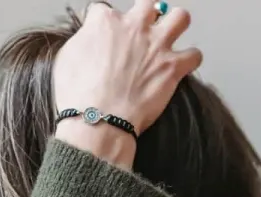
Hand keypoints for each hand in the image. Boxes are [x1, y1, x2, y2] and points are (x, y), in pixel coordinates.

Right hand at [53, 2, 201, 164]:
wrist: (97, 121)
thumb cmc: (78, 96)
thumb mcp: (66, 59)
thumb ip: (82, 40)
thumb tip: (88, 38)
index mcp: (106, 22)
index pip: (104, 10)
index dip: (103, 24)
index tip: (104, 35)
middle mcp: (135, 27)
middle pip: (148, 4)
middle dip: (146, 15)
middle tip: (141, 31)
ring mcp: (157, 46)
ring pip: (180, 17)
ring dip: (175, 26)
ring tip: (167, 40)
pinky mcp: (173, 67)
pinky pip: (194, 54)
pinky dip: (189, 60)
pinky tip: (181, 67)